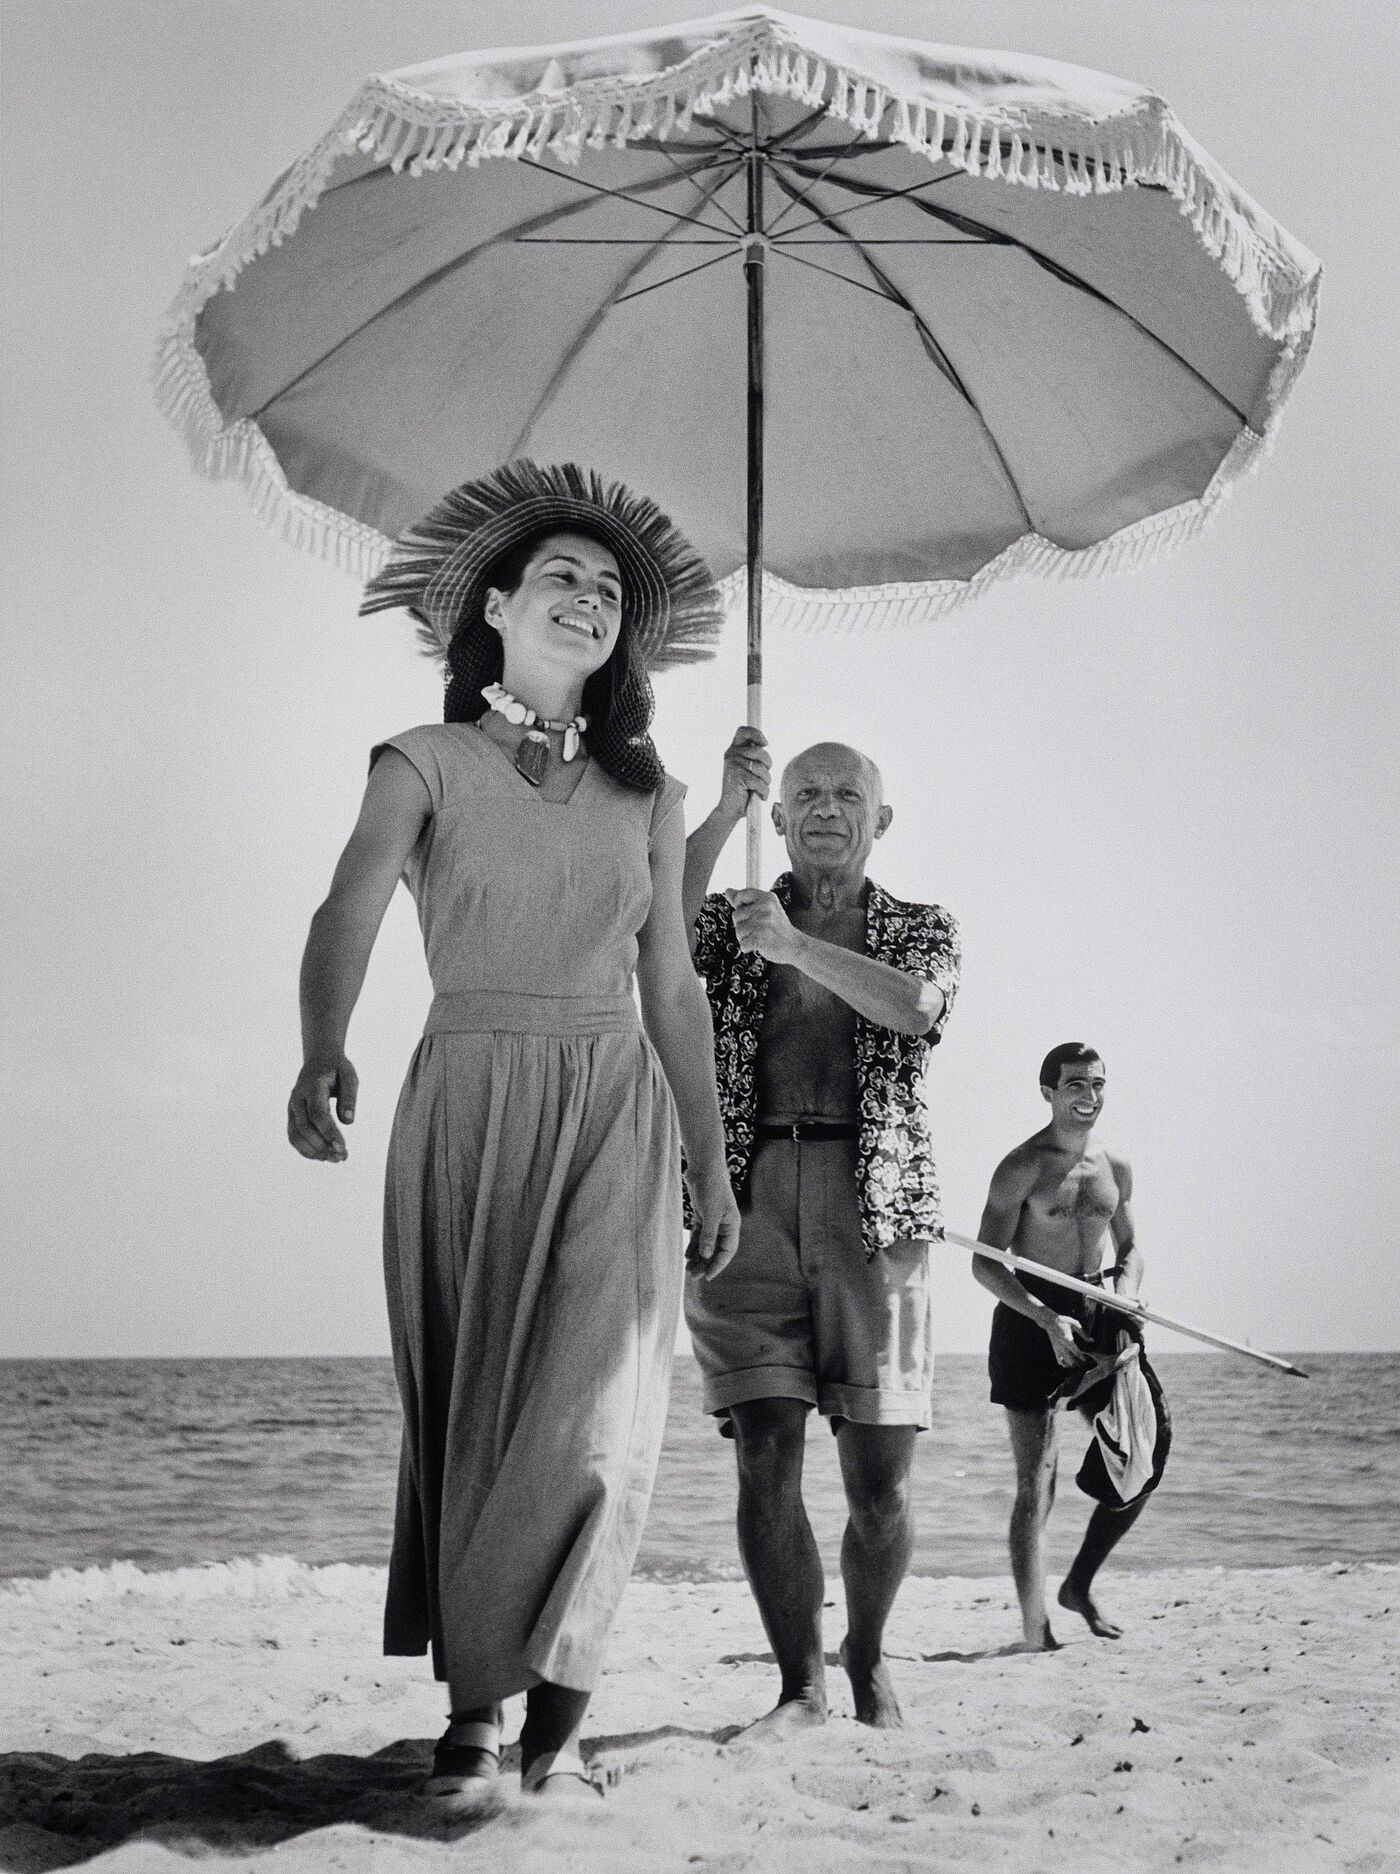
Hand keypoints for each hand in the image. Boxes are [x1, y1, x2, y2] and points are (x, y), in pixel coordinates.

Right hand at [287, 1056, 357, 1161]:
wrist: (318, 1059)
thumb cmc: (336, 1068)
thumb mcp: (349, 1075)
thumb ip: (350, 1096)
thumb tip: (348, 1122)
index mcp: (312, 1086)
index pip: (317, 1113)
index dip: (328, 1132)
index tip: (342, 1147)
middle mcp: (297, 1098)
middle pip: (304, 1127)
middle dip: (323, 1146)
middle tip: (342, 1157)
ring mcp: (292, 1108)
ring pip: (295, 1135)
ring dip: (314, 1152)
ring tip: (335, 1159)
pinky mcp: (292, 1116)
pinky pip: (294, 1136)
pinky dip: (306, 1150)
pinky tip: (323, 1156)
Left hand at [685, 1160, 740, 1281]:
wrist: (704, 1167)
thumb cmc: (711, 1188)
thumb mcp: (710, 1213)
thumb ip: (708, 1235)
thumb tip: (706, 1255)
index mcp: (732, 1225)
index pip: (727, 1251)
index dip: (718, 1264)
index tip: (707, 1276)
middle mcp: (724, 1225)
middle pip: (716, 1249)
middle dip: (706, 1263)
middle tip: (694, 1276)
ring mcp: (713, 1220)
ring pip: (707, 1243)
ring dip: (698, 1256)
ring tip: (688, 1269)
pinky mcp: (703, 1215)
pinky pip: (699, 1235)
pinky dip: (694, 1245)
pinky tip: (687, 1254)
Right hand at [717, 726, 771, 823]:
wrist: (730, 809)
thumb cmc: (743, 789)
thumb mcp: (748, 768)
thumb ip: (754, 756)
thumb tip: (764, 744)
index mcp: (733, 750)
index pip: (743, 731)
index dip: (756, 734)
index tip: (765, 744)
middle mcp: (731, 755)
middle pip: (760, 751)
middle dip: (768, 766)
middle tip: (763, 777)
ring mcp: (733, 765)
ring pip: (762, 768)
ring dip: (766, 782)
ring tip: (759, 788)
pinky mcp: (737, 777)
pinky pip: (759, 782)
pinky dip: (764, 792)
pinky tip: (760, 796)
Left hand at [723, 886, 801, 964]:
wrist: (795, 945)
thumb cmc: (777, 926)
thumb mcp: (765, 908)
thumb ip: (745, 899)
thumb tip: (727, 891)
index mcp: (767, 897)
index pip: (741, 895)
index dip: (738, 905)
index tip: (749, 914)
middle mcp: (766, 907)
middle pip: (736, 915)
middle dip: (742, 925)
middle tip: (758, 929)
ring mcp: (764, 922)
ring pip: (738, 931)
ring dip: (745, 938)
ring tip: (759, 937)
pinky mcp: (762, 938)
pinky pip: (743, 943)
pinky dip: (748, 947)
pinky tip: (759, 945)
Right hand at [1043, 1312, 1090, 1368]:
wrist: (1049, 1321)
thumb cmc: (1063, 1321)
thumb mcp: (1075, 1324)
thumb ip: (1083, 1333)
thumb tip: (1092, 1341)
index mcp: (1067, 1339)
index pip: (1076, 1352)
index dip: (1082, 1357)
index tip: (1087, 1360)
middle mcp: (1061, 1345)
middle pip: (1070, 1360)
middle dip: (1078, 1363)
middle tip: (1084, 1363)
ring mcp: (1057, 1348)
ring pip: (1065, 1362)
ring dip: (1072, 1364)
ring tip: (1079, 1364)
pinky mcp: (1055, 1349)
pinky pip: (1059, 1360)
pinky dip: (1065, 1364)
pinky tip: (1070, 1364)